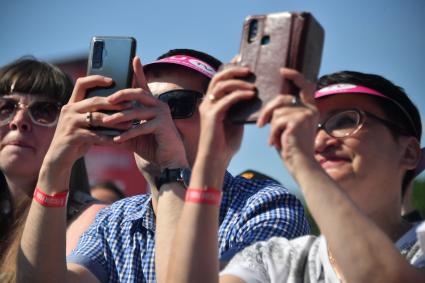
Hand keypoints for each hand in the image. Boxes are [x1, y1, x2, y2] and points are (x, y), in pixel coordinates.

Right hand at [43, 75, 131, 175]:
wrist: (58, 158)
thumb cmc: (76, 139)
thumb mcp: (84, 123)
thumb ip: (94, 113)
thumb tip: (118, 105)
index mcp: (72, 104)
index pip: (82, 83)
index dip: (96, 79)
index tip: (112, 80)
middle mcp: (69, 110)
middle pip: (94, 101)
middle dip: (114, 103)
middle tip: (130, 105)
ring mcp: (69, 123)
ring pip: (96, 118)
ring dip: (115, 121)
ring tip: (129, 125)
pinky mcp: (72, 136)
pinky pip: (94, 135)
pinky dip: (108, 138)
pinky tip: (120, 140)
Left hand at [102, 57, 188, 171]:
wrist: (166, 161)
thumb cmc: (150, 145)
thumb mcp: (133, 134)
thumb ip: (120, 126)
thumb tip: (100, 123)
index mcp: (152, 104)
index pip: (143, 85)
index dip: (138, 72)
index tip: (134, 58)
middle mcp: (159, 105)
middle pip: (139, 93)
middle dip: (122, 94)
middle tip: (108, 99)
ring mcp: (162, 115)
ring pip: (137, 111)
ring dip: (119, 117)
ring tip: (105, 122)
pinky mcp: (163, 126)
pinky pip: (141, 127)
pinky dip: (128, 134)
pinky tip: (116, 139)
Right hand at [197, 65, 255, 166]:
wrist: (215, 161)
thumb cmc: (225, 145)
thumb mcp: (235, 122)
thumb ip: (240, 109)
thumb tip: (253, 97)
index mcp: (212, 102)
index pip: (219, 79)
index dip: (230, 67)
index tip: (243, 60)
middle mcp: (207, 102)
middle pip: (218, 77)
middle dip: (234, 70)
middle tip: (249, 69)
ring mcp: (208, 109)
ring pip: (221, 85)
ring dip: (239, 82)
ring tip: (253, 84)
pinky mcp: (212, 116)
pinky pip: (226, 99)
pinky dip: (239, 95)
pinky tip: (251, 95)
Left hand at [257, 68, 317, 174]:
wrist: (300, 165)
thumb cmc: (292, 148)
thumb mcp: (289, 127)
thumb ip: (286, 113)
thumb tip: (273, 104)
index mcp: (310, 109)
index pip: (305, 86)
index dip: (294, 76)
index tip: (282, 70)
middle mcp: (311, 109)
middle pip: (282, 98)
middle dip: (268, 110)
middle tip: (260, 124)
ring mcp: (306, 114)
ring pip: (277, 112)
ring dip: (271, 127)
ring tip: (275, 140)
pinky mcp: (298, 120)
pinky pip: (276, 121)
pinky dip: (272, 133)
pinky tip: (276, 143)